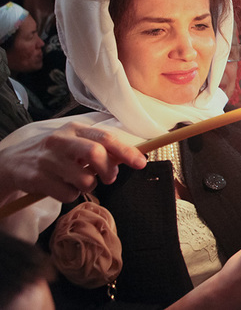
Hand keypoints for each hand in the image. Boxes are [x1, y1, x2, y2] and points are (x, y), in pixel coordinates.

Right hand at [0, 123, 146, 204]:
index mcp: (75, 130)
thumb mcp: (74, 144)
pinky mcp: (36, 178)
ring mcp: (48, 160)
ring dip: (88, 186)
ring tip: (78, 182)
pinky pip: (67, 194)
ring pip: (83, 179)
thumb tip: (130, 158)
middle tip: (109, 179)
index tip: (141, 163)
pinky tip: (62, 188)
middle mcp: (61, 141)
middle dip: (108, 170)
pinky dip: (71, 195)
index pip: (106, 138)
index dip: (126, 151)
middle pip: (95, 154)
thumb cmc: (53, 154)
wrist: (11, 162)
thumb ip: (100, 148)